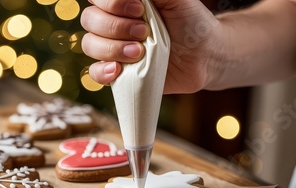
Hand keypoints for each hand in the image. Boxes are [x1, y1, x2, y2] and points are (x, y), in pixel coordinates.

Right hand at [81, 0, 221, 93]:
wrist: (205, 55)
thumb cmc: (191, 22)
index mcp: (123, 2)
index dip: (111, 3)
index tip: (138, 9)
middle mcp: (113, 23)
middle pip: (90, 20)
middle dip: (116, 27)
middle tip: (144, 32)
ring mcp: (113, 48)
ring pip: (90, 44)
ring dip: (113, 48)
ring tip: (139, 53)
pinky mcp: (118, 72)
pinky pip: (94, 72)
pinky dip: (102, 71)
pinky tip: (118, 70)